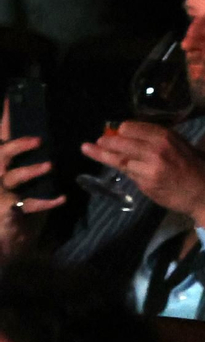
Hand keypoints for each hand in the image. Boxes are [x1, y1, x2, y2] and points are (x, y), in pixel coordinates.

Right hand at [0, 103, 64, 260]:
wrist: (8, 241)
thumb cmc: (20, 204)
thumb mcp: (25, 179)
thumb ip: (32, 160)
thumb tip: (47, 140)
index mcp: (1, 164)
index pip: (1, 137)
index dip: (6, 120)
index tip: (11, 100)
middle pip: (1, 154)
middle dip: (18, 145)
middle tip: (38, 140)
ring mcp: (0, 193)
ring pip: (12, 177)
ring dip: (31, 170)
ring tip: (49, 166)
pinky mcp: (7, 211)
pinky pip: (28, 205)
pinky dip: (46, 201)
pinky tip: (61, 198)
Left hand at [81, 122, 204, 227]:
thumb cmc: (201, 169)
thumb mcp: (183, 147)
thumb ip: (161, 142)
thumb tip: (137, 138)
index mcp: (166, 136)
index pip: (132, 128)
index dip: (121, 130)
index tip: (116, 131)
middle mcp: (155, 149)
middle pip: (121, 141)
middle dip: (107, 141)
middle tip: (96, 141)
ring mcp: (149, 167)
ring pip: (119, 158)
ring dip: (102, 154)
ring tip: (88, 148)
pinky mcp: (146, 184)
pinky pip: (128, 173)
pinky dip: (119, 168)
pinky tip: (109, 164)